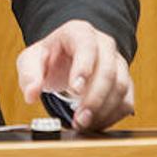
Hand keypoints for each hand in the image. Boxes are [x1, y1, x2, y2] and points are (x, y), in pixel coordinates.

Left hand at [16, 19, 134, 130]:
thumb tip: (31, 94)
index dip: (83, 68)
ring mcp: (117, 62)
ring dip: (103, 110)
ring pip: (121, 86)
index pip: (86, 46)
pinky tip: (95, 124)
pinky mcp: (125, 81)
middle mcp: (103, 44)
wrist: (64, 60)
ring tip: (83, 124)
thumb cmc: (49, 58)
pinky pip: (126, 101)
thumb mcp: (31, 61)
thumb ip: (29, 75)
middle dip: (94, 98)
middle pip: (108, 70)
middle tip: (79, 118)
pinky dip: (112, 116)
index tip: (74, 90)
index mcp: (79, 32)